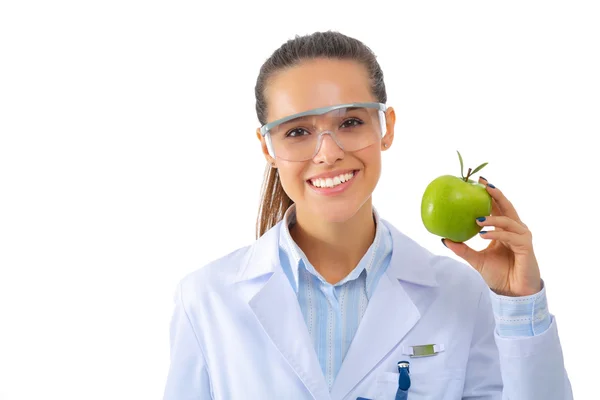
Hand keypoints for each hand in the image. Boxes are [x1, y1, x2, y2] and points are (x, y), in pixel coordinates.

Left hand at [442, 177, 541, 296]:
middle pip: (507, 206)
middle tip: (483, 184)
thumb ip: (462, 249)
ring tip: (477, 219)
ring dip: (493, 218)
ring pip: (508, 220)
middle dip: (496, 194)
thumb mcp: (476, 259)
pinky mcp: (526, 246)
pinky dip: (496, 234)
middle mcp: (514, 229)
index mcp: (504, 229)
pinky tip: (483, 234)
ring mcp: (522, 236)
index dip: (489, 194)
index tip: (477, 181)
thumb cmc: (498, 274)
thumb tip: (443, 239)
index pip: (497, 207)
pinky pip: (510, 236)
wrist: (512, 292)